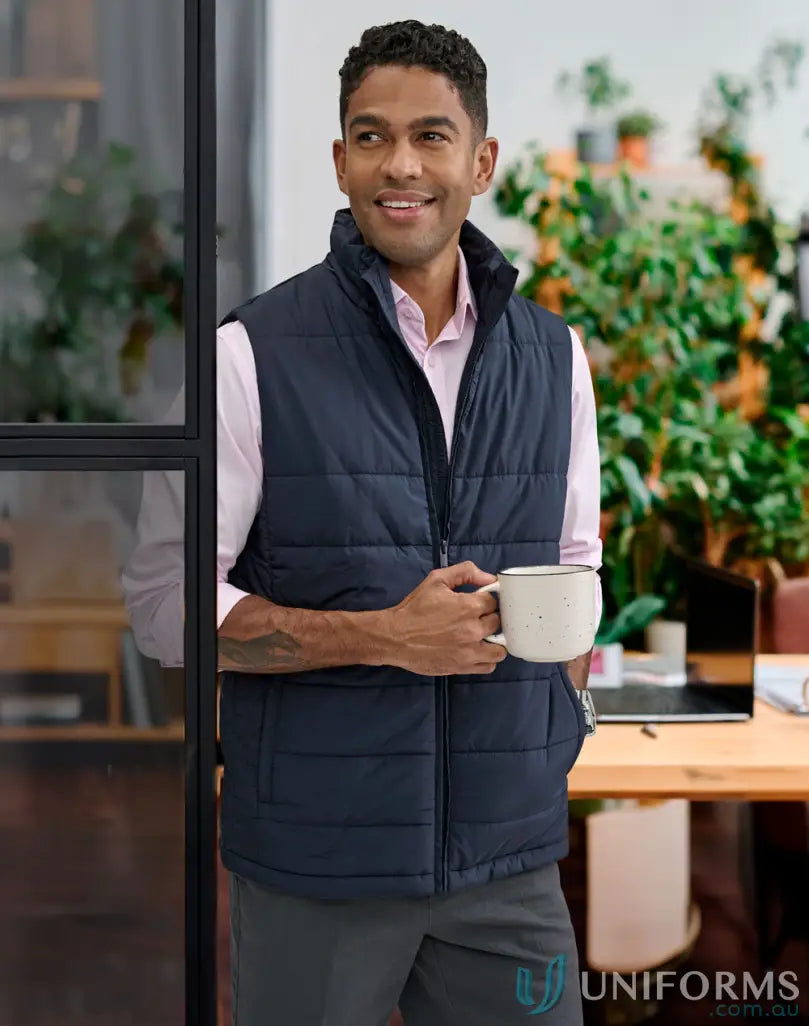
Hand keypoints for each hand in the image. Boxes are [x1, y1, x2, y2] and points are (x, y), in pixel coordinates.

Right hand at [382, 562, 507, 675]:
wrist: (395, 636)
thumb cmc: (414, 609)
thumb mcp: (436, 580)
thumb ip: (465, 572)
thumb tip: (489, 577)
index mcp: (468, 606)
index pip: (493, 601)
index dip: (485, 600)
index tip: (477, 602)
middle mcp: (473, 629)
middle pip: (497, 623)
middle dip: (488, 618)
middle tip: (475, 618)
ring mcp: (469, 651)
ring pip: (499, 648)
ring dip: (493, 641)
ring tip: (481, 637)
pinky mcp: (463, 666)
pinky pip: (489, 666)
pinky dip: (487, 659)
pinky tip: (477, 651)